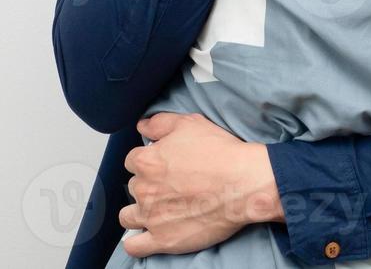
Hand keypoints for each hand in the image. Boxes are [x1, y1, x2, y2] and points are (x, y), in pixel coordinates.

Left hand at [119, 112, 283, 257]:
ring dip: (138, 213)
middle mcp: (144, 189)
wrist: (242, 183)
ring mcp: (151, 217)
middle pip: (133, 188)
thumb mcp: (190, 124)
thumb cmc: (220, 153)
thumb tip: (142, 126)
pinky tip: (146, 235)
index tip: (162, 165)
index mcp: (147, 161)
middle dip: (147, 186)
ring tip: (158, 211)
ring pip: (128, 217)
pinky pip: (134, 247)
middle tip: (170, 186)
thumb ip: (160, 123)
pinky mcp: (163, 240)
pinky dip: (136, 243)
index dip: (148, 161)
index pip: (133, 161)